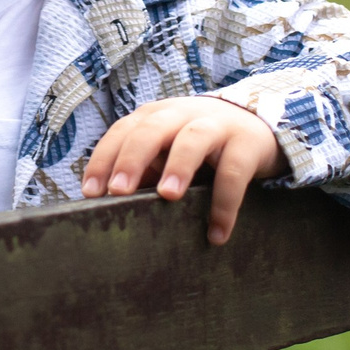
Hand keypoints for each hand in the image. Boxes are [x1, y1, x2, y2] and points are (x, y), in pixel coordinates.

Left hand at [81, 96, 282, 244]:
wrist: (259, 126)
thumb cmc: (200, 147)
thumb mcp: (169, 152)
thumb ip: (145, 171)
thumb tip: (112, 208)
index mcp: (155, 117)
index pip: (122, 131)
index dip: (104, 159)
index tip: (90, 192)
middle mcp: (182, 115)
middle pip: (151, 129)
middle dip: (131, 159)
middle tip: (118, 191)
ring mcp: (216, 125)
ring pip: (193, 138)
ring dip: (178, 166)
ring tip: (168, 196)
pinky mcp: (247, 143)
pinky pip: (234, 171)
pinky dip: (224, 204)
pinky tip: (216, 234)